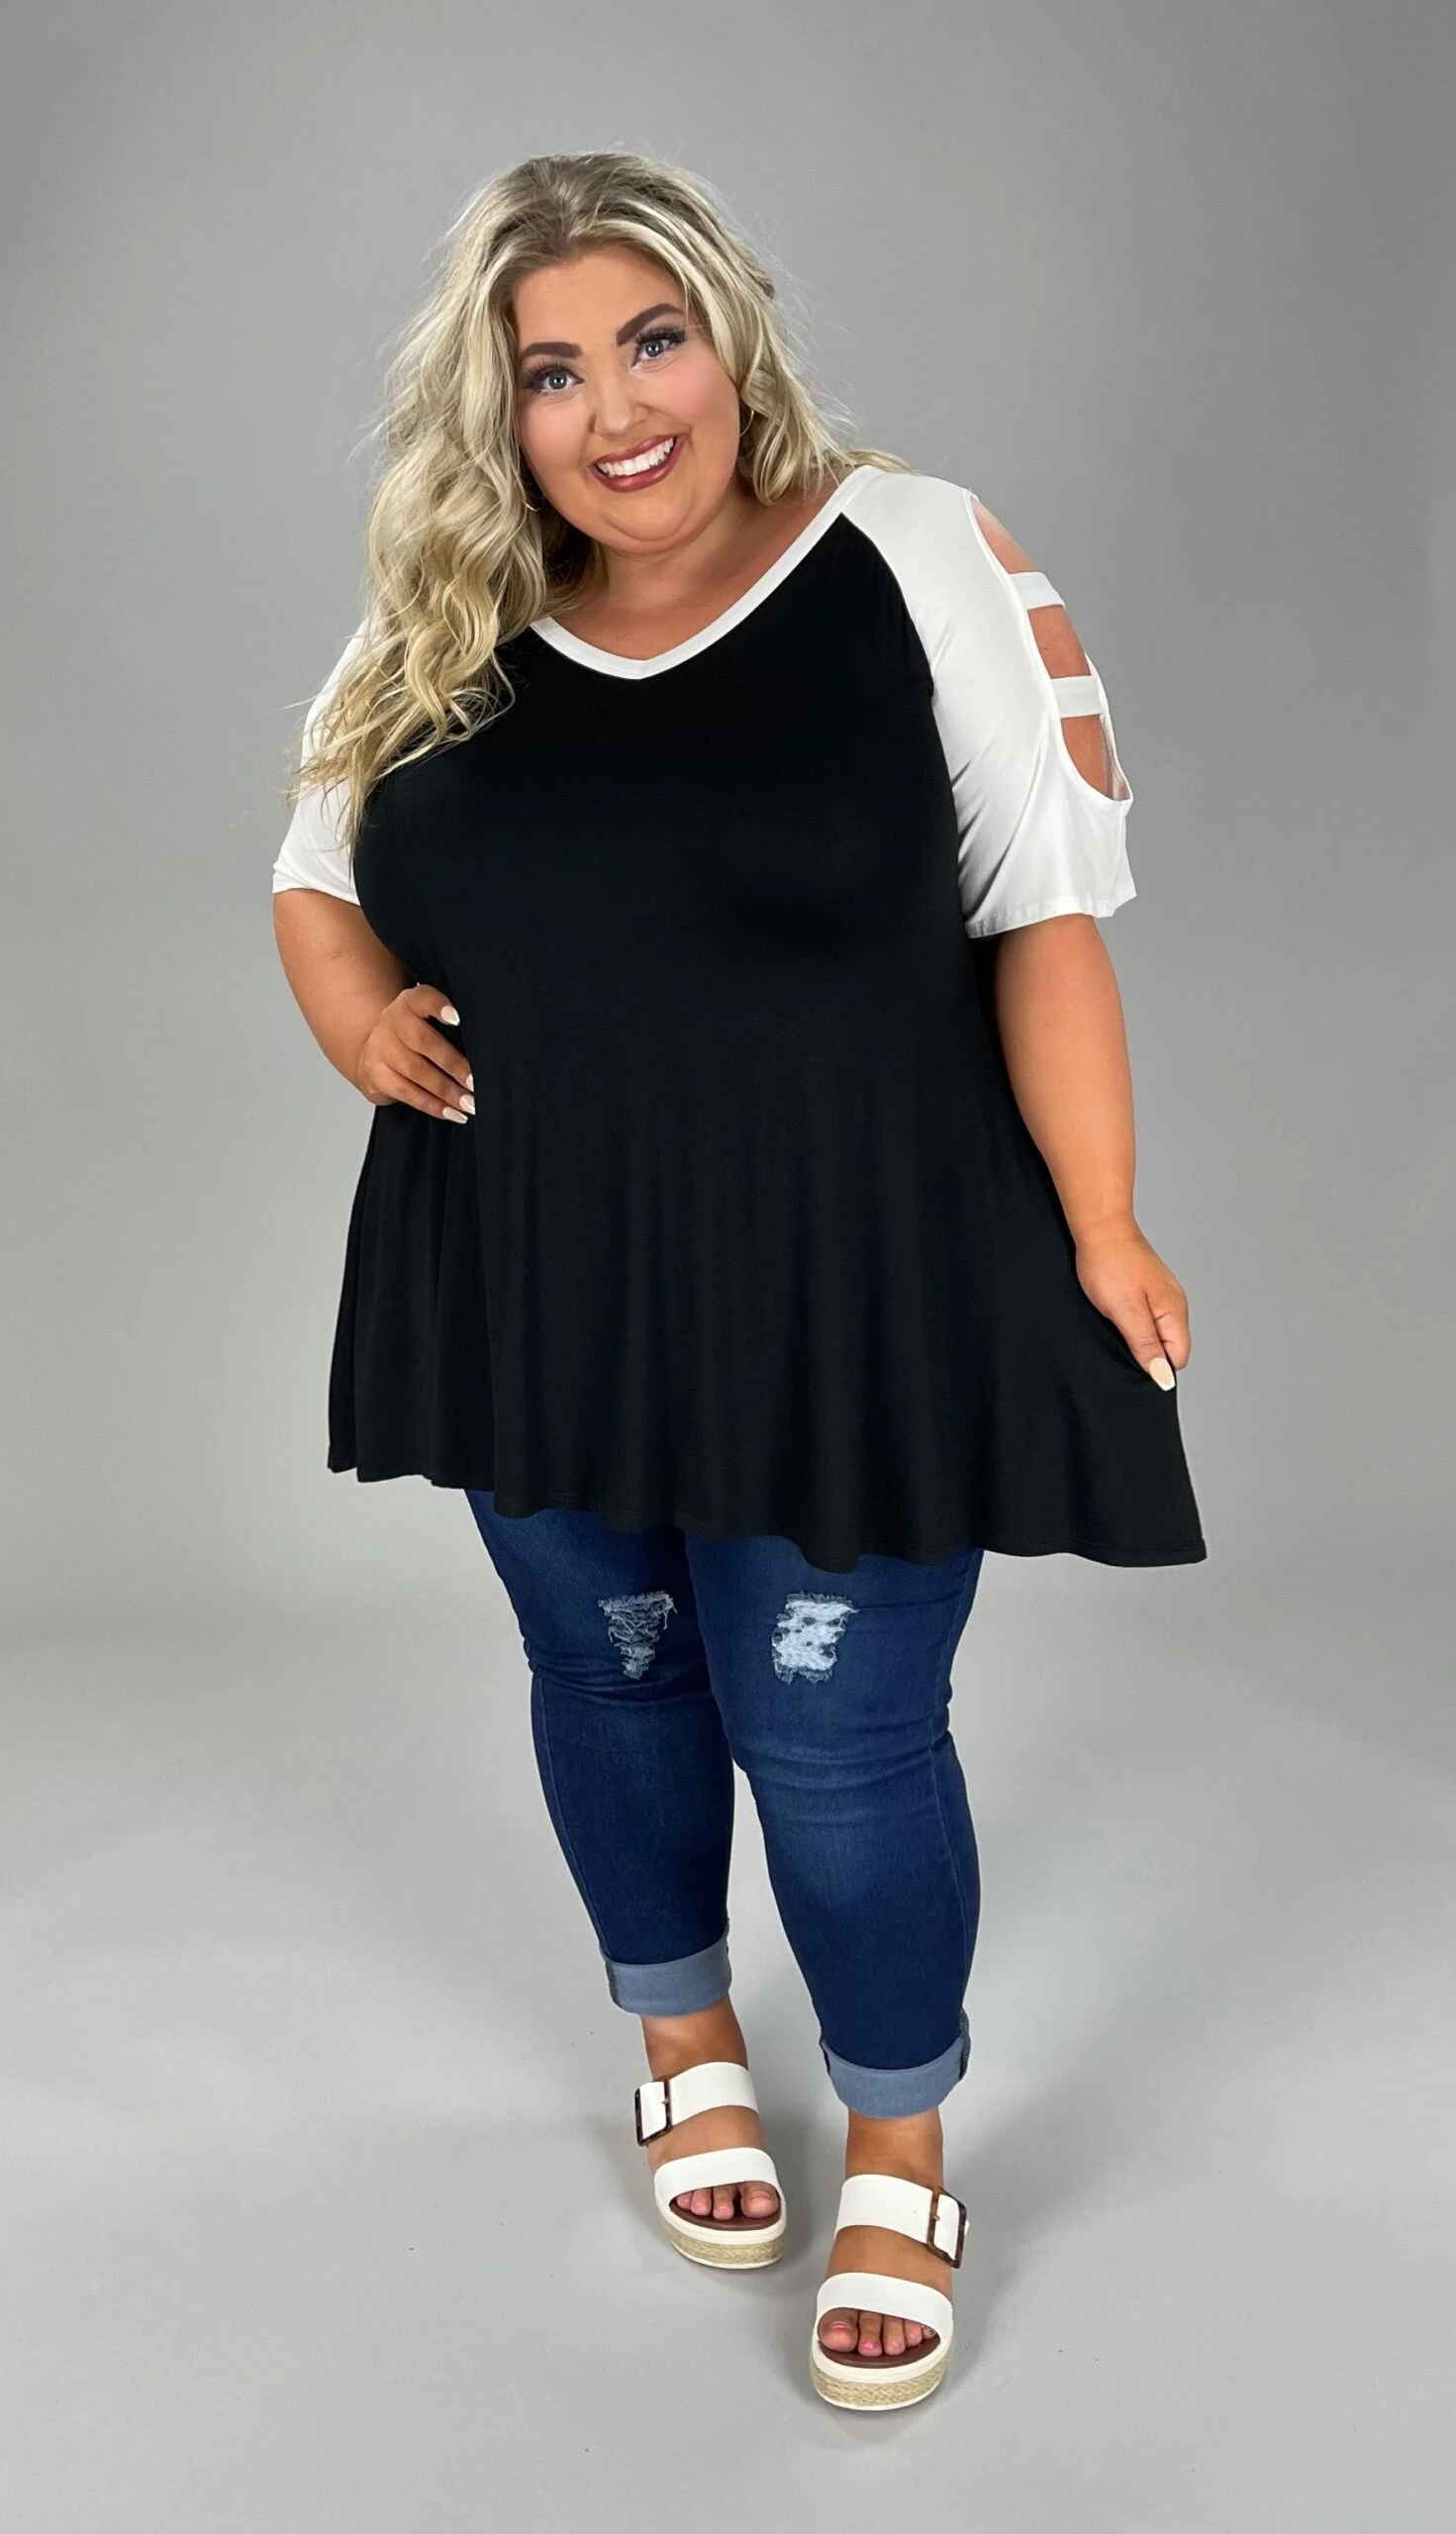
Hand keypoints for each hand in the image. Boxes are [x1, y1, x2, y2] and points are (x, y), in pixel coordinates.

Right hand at [353, 984, 473, 1121]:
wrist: (376, 1049)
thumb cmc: (416, 1034)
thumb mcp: (428, 1018)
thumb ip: (450, 1022)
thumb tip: (487, 1045)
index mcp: (409, 1002)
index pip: (423, 997)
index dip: (439, 1006)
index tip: (457, 1019)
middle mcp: (392, 1021)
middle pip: (423, 1041)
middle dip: (453, 1064)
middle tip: (475, 1082)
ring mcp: (381, 1049)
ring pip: (416, 1071)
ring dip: (446, 1091)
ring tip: (469, 1103)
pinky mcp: (376, 1075)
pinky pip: (407, 1093)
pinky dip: (433, 1105)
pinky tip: (453, 1112)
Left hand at [1073, 1219, 1188, 1387]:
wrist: (1099, 1227)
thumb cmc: (1110, 1264)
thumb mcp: (1126, 1312)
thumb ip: (1146, 1345)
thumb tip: (1163, 1377)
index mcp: (1174, 1313)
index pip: (1177, 1358)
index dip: (1155, 1366)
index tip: (1130, 1359)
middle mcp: (1174, 1305)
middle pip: (1168, 1347)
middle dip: (1145, 1352)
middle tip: (1118, 1338)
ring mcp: (1162, 1296)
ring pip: (1155, 1332)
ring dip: (1136, 1335)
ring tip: (1114, 1321)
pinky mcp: (1147, 1289)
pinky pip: (1145, 1317)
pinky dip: (1130, 1320)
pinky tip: (1114, 1311)